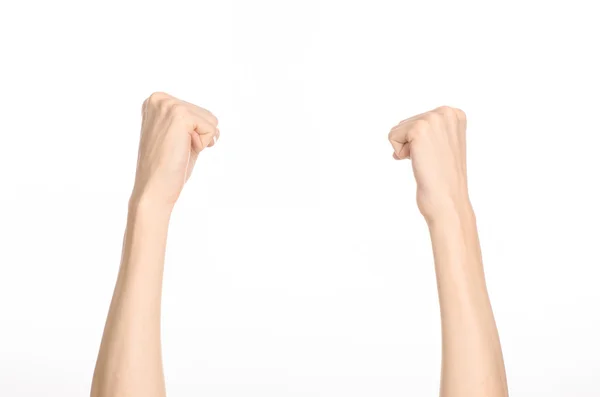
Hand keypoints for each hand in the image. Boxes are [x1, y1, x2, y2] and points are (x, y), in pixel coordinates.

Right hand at [131, 92, 218, 208]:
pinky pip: (211, 129)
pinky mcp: (180, 115)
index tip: (173, 145)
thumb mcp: (177, 137)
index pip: (197, 112)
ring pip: (211, 120)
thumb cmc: (167, 167)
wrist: (154, 188)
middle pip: (206, 114)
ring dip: (201, 141)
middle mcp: (159, 99)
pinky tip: (182, 151)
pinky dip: (202, 145)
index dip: (194, 135)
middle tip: (176, 150)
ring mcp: (169, 105)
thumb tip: (212, 121)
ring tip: (178, 150)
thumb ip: (189, 123)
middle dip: (199, 137)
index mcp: (156, 101)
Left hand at [388, 106, 469, 221]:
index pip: (418, 120)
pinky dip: (400, 153)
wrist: (448, 200)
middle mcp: (446, 112)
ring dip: (406, 150)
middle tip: (431, 161)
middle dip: (412, 145)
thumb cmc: (443, 179)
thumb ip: (430, 132)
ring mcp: (433, 119)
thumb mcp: (443, 146)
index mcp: (455, 114)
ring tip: (427, 162)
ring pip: (398, 130)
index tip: (436, 155)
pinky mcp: (419, 129)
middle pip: (406, 123)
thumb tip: (399, 130)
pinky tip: (418, 162)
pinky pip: (392, 136)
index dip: (420, 142)